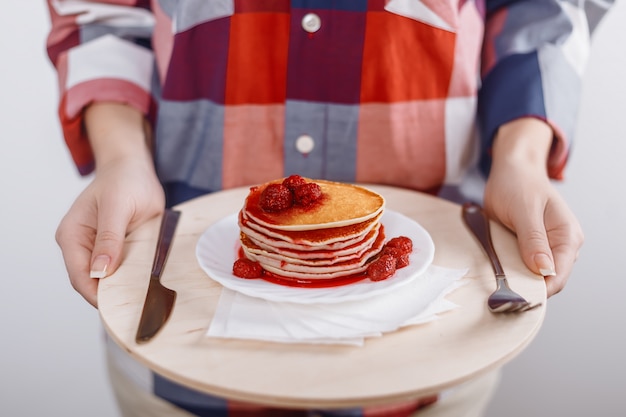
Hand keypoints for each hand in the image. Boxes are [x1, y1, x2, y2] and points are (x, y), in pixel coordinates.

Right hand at [56, 157, 164, 306]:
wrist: (135, 168)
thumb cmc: (124, 180)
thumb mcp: (117, 206)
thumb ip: (109, 238)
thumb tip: (100, 270)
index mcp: (72, 236)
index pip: (80, 277)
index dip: (98, 296)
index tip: (120, 308)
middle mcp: (82, 246)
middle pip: (93, 283)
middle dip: (114, 296)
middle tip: (140, 307)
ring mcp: (100, 250)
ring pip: (110, 280)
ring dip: (126, 288)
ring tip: (147, 298)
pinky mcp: (117, 250)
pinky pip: (124, 270)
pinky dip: (136, 277)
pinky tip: (151, 283)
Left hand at [484, 119, 582, 296]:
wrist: (512, 170)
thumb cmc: (518, 184)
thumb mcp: (523, 210)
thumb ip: (533, 239)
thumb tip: (544, 269)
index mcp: (568, 236)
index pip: (558, 276)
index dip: (537, 290)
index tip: (512, 299)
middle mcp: (563, 244)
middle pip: (548, 280)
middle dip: (526, 288)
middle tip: (498, 297)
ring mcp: (549, 247)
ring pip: (536, 276)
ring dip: (518, 280)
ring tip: (496, 285)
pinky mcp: (533, 247)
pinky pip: (525, 266)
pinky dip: (513, 271)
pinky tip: (498, 272)